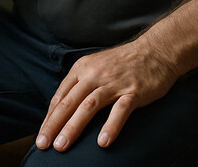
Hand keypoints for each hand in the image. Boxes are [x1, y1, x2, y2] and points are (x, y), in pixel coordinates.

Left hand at [36, 38, 178, 151]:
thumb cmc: (124, 63)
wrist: (156, 50)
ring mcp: (114, 82)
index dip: (49, 118)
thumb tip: (62, 110)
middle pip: (69, 102)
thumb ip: (80, 85)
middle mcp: (95, 74)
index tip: (41, 136)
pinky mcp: (134, 91)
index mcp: (82, 68)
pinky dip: (110, 126)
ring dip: (73, 127)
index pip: (60, 96)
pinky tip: (102, 143)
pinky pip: (120, 110)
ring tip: (62, 146)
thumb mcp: (96, 67)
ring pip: (89, 106)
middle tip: (43, 144)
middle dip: (54, 125)